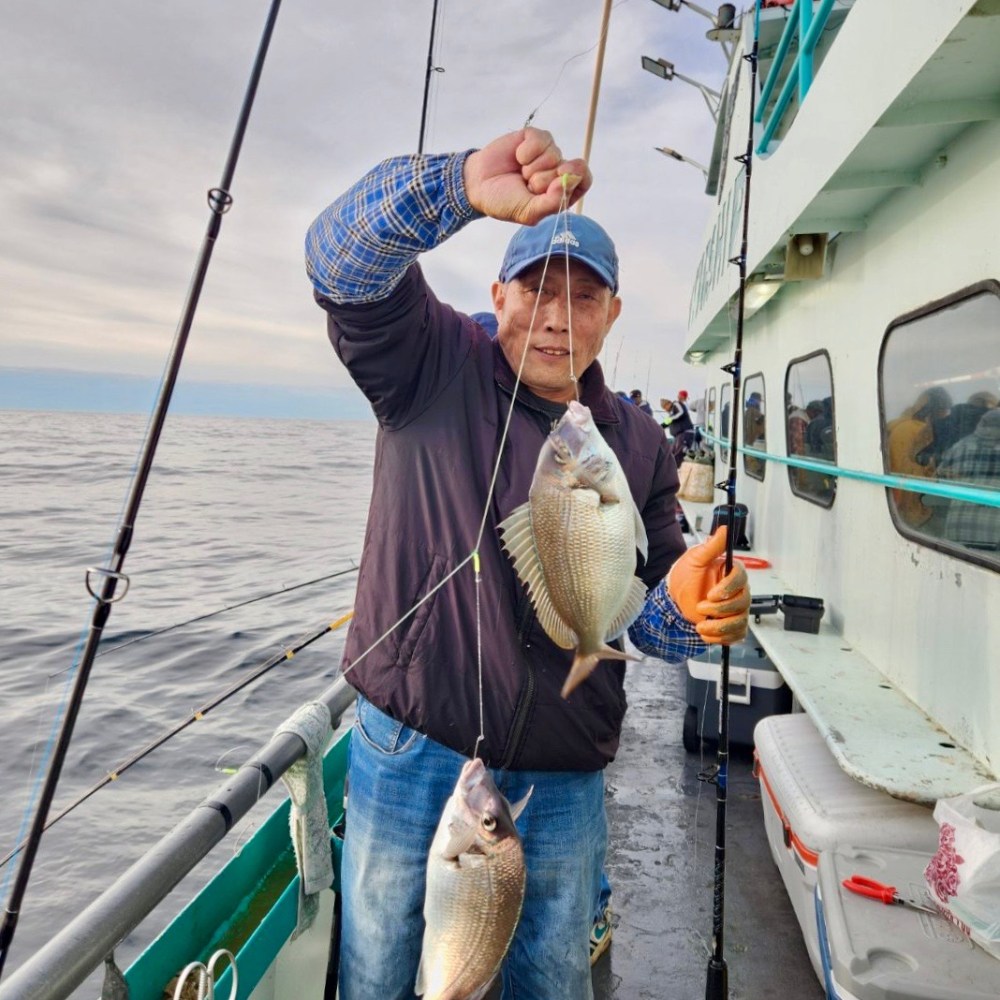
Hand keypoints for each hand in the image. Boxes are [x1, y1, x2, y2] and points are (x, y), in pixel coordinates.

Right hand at [463, 128, 591, 224]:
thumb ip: (553, 202)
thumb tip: (571, 181)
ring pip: (554, 154)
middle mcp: (557, 172)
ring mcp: (547, 153)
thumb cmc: (504, 201)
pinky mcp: (535, 138)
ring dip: (532, 166)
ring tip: (520, 173)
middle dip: (544, 179)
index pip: (584, 180)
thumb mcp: (528, 211)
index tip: (560, 181)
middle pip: (569, 168)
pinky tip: (517, 157)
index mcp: (561, 192)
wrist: (478, 184)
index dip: (575, 178)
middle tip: (527, 185)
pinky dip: (526, 151)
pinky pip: (541, 139)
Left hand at [667, 527, 749, 643]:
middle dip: (719, 609)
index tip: (712, 594)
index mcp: (731, 573)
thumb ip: (711, 546)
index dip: (728, 588)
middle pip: (742, 602)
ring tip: (701, 625)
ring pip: (740, 621)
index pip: (741, 578)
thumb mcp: (695, 558)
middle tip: (700, 607)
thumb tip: (724, 529)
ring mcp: (736, 609)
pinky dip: (721, 638)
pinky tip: (706, 632)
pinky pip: (736, 635)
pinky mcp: (732, 625)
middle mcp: (737, 591)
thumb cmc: (685, 577)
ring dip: (719, 626)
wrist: (675, 600)